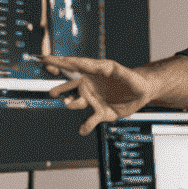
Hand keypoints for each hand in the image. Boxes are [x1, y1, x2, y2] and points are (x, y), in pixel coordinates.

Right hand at [39, 54, 156, 135]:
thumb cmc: (133, 79)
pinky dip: (86, 126)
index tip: (44, 58)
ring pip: (78, 103)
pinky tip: (82, 130)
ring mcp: (94, 99)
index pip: (74, 65)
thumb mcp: (125, 73)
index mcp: (93, 72)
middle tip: (52, 92)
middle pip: (70, 86)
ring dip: (72, 104)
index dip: (59, 61)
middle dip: (61, 88)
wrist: (143, 93)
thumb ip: (115, 70)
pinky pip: (91, 120)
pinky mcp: (102, 112)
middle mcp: (90, 85)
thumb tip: (105, 66)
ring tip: (69, 103)